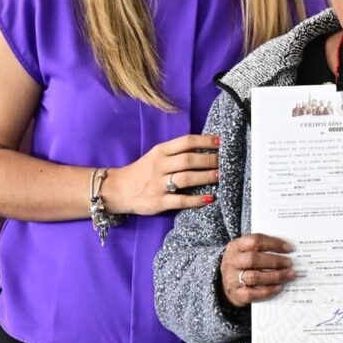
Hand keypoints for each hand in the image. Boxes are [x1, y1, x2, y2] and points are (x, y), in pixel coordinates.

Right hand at [103, 134, 219, 214]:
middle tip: (225, 161)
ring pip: (187, 178)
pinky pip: (181, 200)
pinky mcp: (158, 202)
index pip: (186, 142)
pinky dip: (197, 200)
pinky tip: (210, 198)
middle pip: (189, 160)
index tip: (221, 142)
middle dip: (210, 160)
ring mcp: (158, 185)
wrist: (117, 190)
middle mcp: (160, 166)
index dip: (205, 141)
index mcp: (160, 151)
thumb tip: (205, 147)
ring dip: (206, 177)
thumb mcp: (156, 155)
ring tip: (221, 176)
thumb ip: (176, 152)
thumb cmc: (143, 171)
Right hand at [219, 234, 295, 307]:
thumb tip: (289, 251)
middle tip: (290, 263)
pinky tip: (279, 287)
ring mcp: (232, 278)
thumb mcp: (247, 251)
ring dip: (275, 276)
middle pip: (254, 259)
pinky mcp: (236, 294)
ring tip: (289, 275)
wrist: (226, 283)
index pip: (255, 241)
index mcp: (236, 246)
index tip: (289, 248)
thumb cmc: (244, 263)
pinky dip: (268, 291)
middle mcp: (232, 261)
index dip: (274, 243)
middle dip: (275, 261)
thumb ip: (263, 249)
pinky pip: (252, 294)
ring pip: (254, 277)